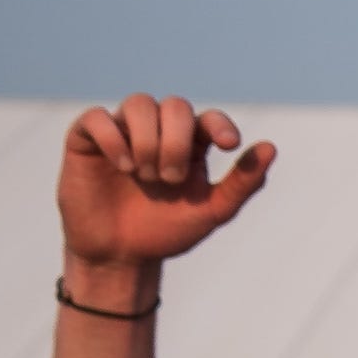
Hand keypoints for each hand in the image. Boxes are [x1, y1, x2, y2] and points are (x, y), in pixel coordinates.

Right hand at [59, 96, 275, 278]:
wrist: (121, 254)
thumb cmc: (168, 230)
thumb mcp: (212, 211)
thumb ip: (243, 182)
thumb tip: (271, 147)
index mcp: (191, 145)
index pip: (208, 119)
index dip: (219, 124)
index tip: (228, 145)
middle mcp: (157, 131)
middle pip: (175, 106)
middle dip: (177, 141)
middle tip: (172, 178)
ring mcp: (122, 132)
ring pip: (138, 103)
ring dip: (148, 139)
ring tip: (145, 175)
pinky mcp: (86, 139)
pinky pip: (97, 117)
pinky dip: (114, 137)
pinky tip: (123, 166)